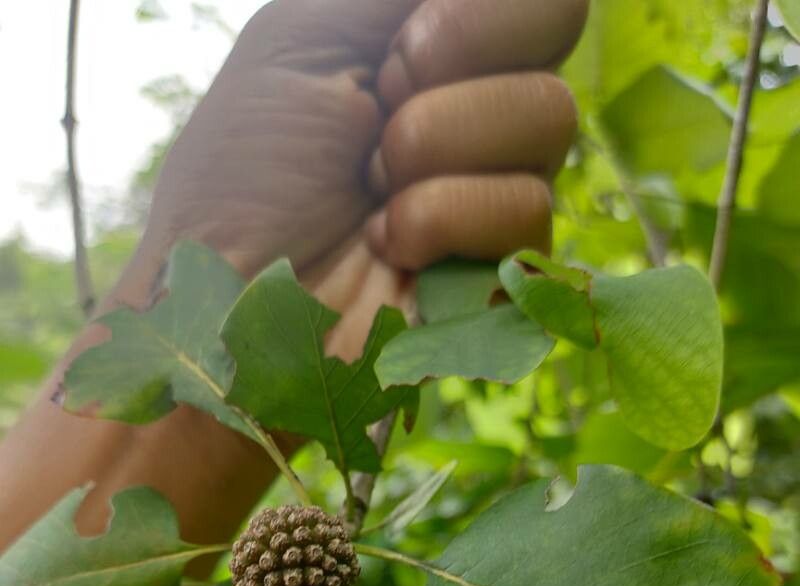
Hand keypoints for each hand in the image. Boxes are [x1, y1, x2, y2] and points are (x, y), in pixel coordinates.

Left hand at [141, 0, 586, 351]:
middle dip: (447, 67)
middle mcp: (482, 106)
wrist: (229, 292)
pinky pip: (530, 210)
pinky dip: (441, 218)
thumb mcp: (306, 35)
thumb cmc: (245, 170)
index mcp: (441, 42)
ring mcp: (499, 186)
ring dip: (435, 144)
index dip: (476, 12)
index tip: (394, 54)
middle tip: (377, 119)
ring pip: (551, 119)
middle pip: (559, 25)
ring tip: (372, 187)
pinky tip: (389, 242)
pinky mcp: (507, 270)